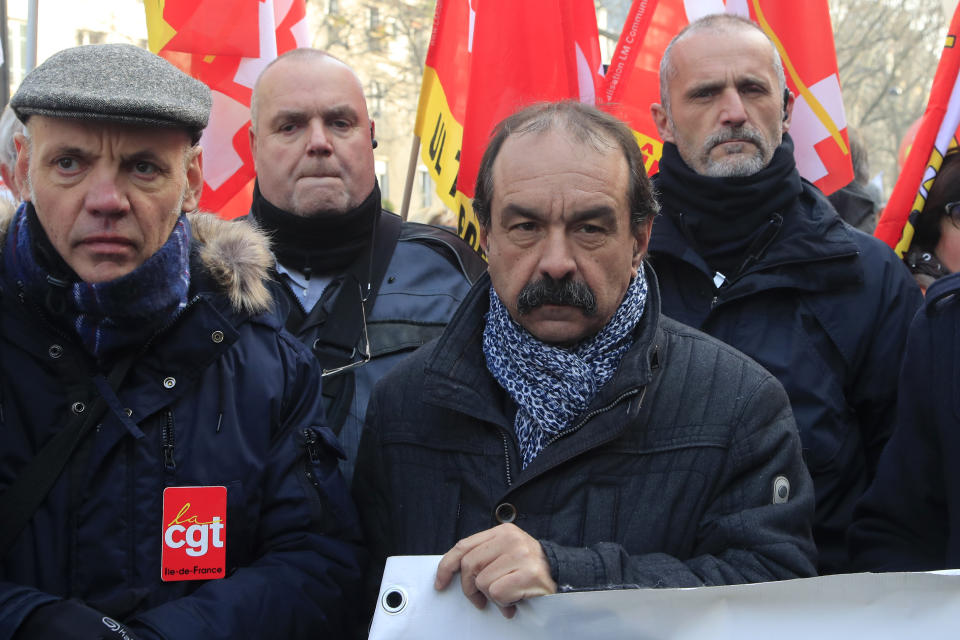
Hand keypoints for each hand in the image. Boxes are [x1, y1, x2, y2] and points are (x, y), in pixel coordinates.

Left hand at [434, 523, 556, 617]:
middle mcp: (511, 539)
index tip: (440, 582)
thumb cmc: (530, 568)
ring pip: (482, 582)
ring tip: (505, 597)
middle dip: (469, 589)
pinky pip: (498, 593)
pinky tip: (514, 601)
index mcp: (502, 532)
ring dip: (491, 597)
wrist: (563, 575)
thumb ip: (484, 556)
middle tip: (479, 600)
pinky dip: (503, 602)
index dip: (447, 565)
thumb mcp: (507, 553)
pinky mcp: (528, 573)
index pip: (464, 546)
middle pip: (469, 565)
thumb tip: (453, 571)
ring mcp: (520, 555)